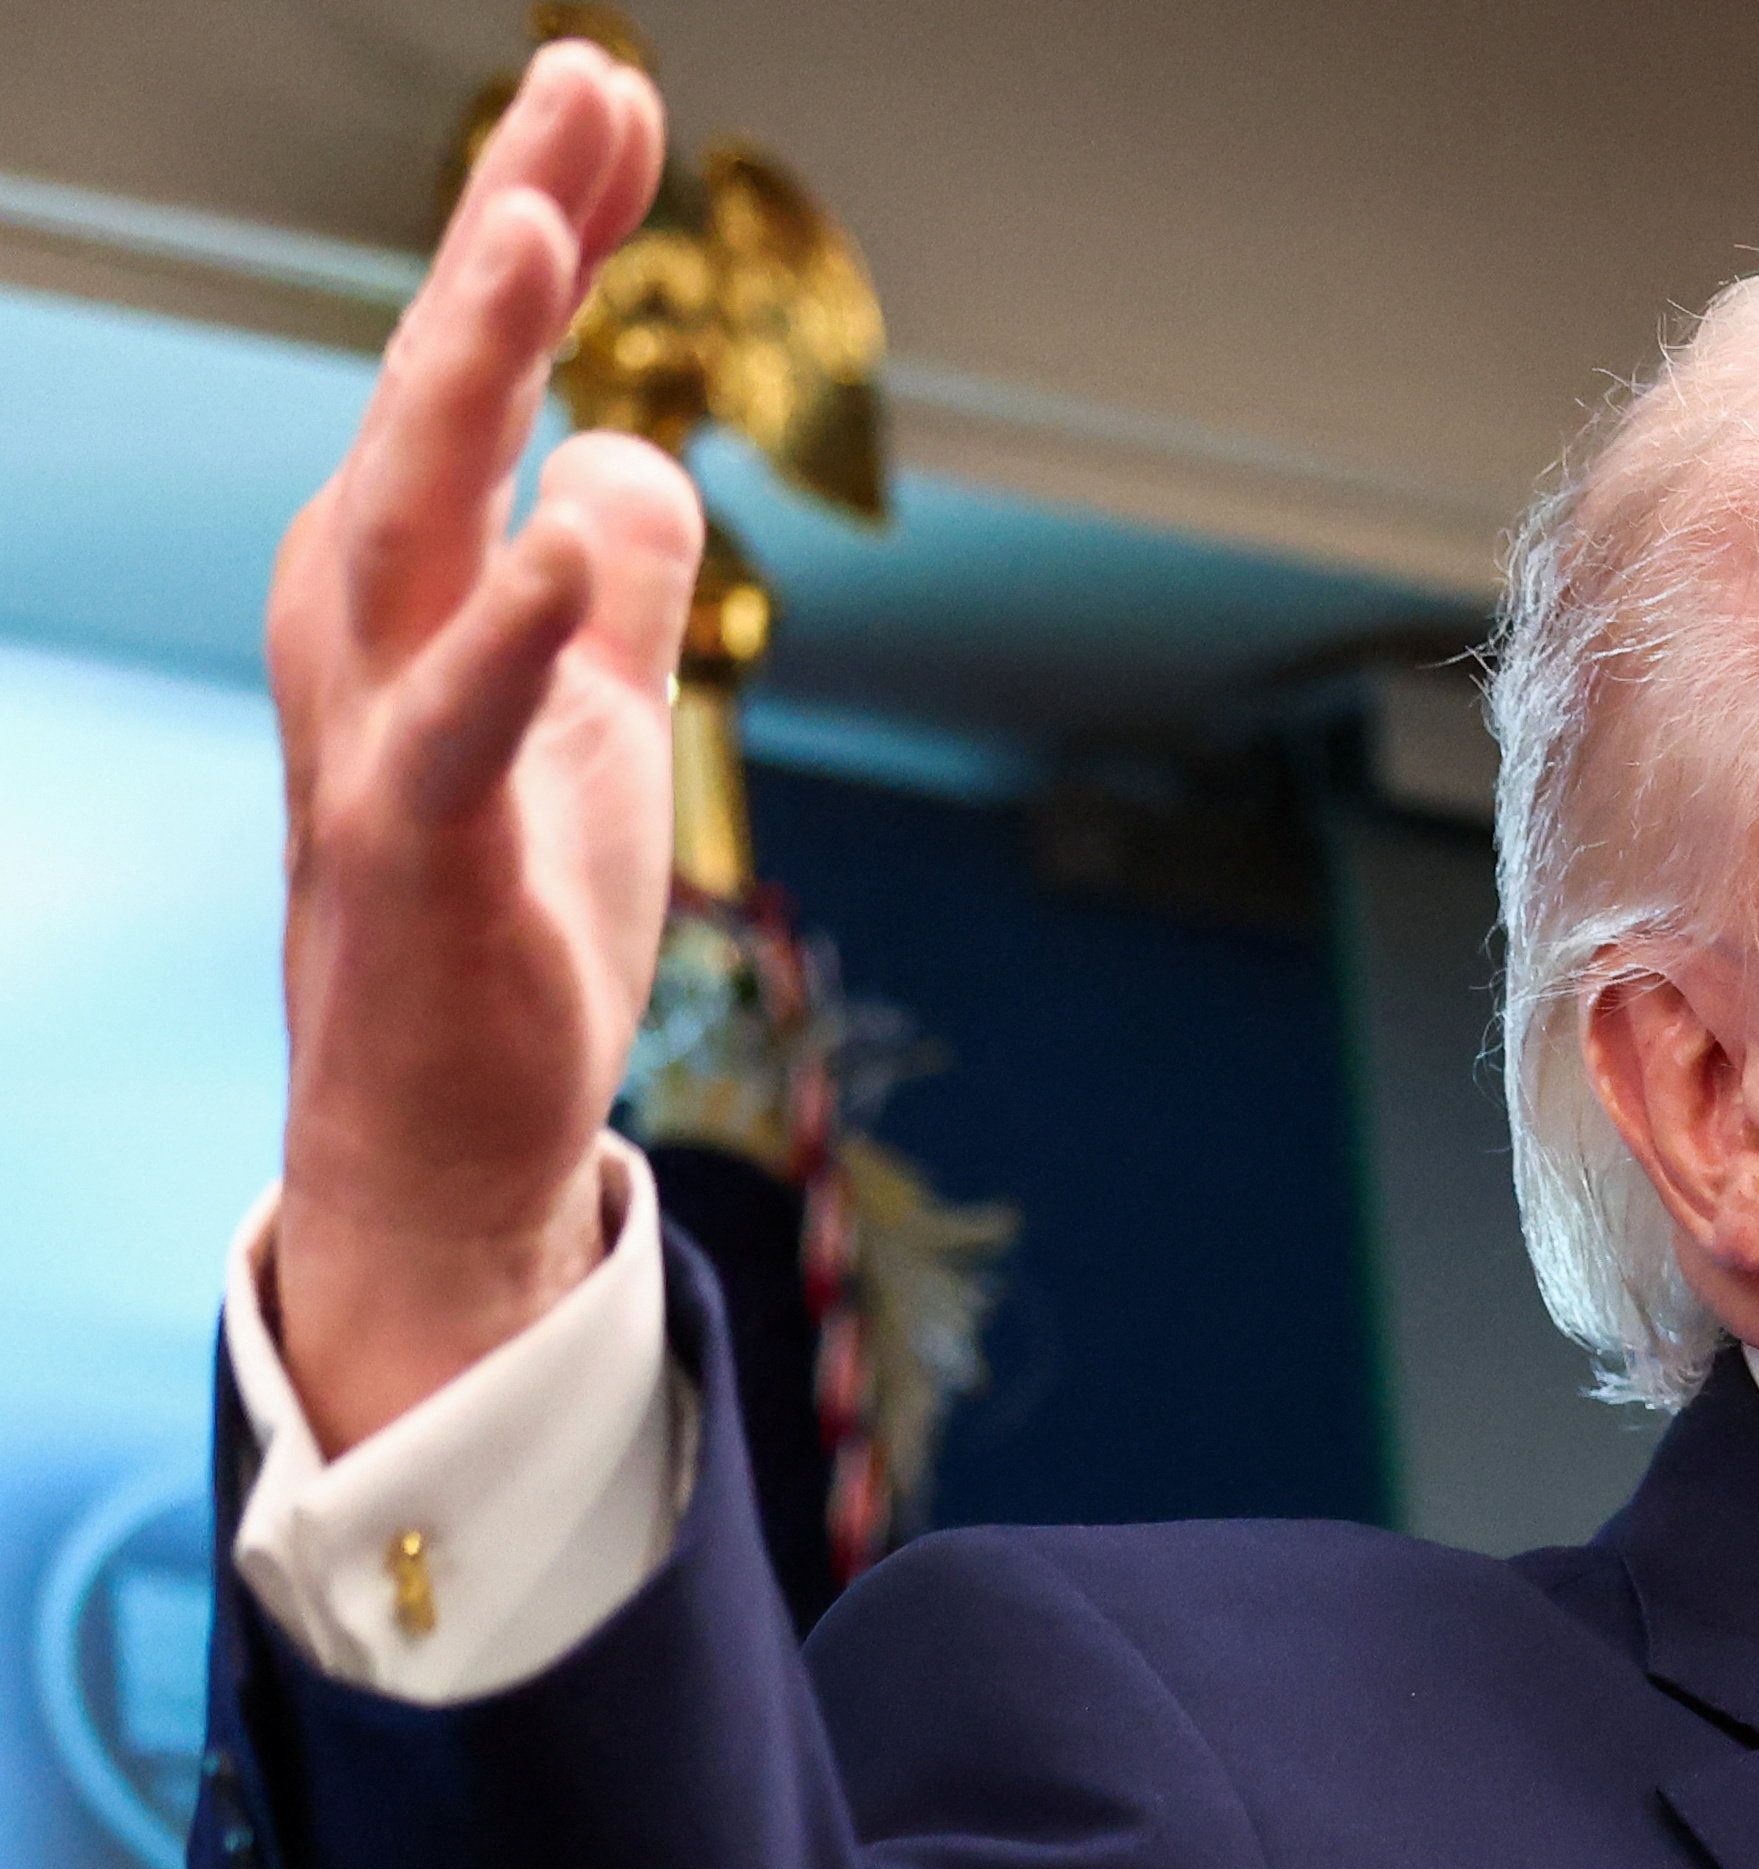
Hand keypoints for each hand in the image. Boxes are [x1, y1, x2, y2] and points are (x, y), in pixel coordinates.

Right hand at [268, 41, 700, 1454]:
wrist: (445, 1125)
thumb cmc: (506, 909)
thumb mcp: (592, 710)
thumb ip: (616, 578)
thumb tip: (639, 453)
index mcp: (415, 581)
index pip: (490, 370)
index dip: (549, 224)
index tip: (618, 98)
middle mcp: (371, 625)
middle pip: (443, 391)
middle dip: (511, 227)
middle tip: (591, 75)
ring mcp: (381, 729)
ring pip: (417, 515)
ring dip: (471, 368)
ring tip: (539, 223)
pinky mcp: (420, 846)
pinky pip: (466, 723)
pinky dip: (514, 632)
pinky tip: (569, 538)